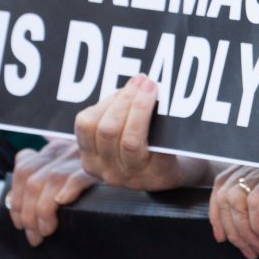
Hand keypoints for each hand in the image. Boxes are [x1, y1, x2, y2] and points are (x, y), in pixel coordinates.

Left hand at [8, 141, 96, 245]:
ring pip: (50, 179)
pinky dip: (66, 193)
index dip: (16, 196)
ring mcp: (83, 156)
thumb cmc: (104, 175)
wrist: (143, 162)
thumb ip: (48, 170)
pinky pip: (77, 177)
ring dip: (41, 210)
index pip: (24, 167)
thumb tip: (21, 179)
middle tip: (33, 234)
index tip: (19, 221)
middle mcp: (67, 148)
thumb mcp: (71, 167)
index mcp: (57, 149)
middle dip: (25, 210)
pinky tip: (63, 207)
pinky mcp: (100, 167)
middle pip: (32, 177)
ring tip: (45, 231)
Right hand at [75, 74, 191, 190]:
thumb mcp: (120, 136)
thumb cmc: (143, 146)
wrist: (173, 174)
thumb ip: (116, 113)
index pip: (86, 125)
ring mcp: (132, 177)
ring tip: (152, 88)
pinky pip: (157, 150)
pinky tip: (168, 110)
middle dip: (125, 100)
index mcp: (91, 158)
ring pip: (129, 140)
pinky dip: (160, 126)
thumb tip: (134, 82)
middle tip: (143, 81)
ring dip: (140, 108)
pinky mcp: (157, 177)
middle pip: (107, 130)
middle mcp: (107, 171)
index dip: (106, 100)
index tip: (126, 84)